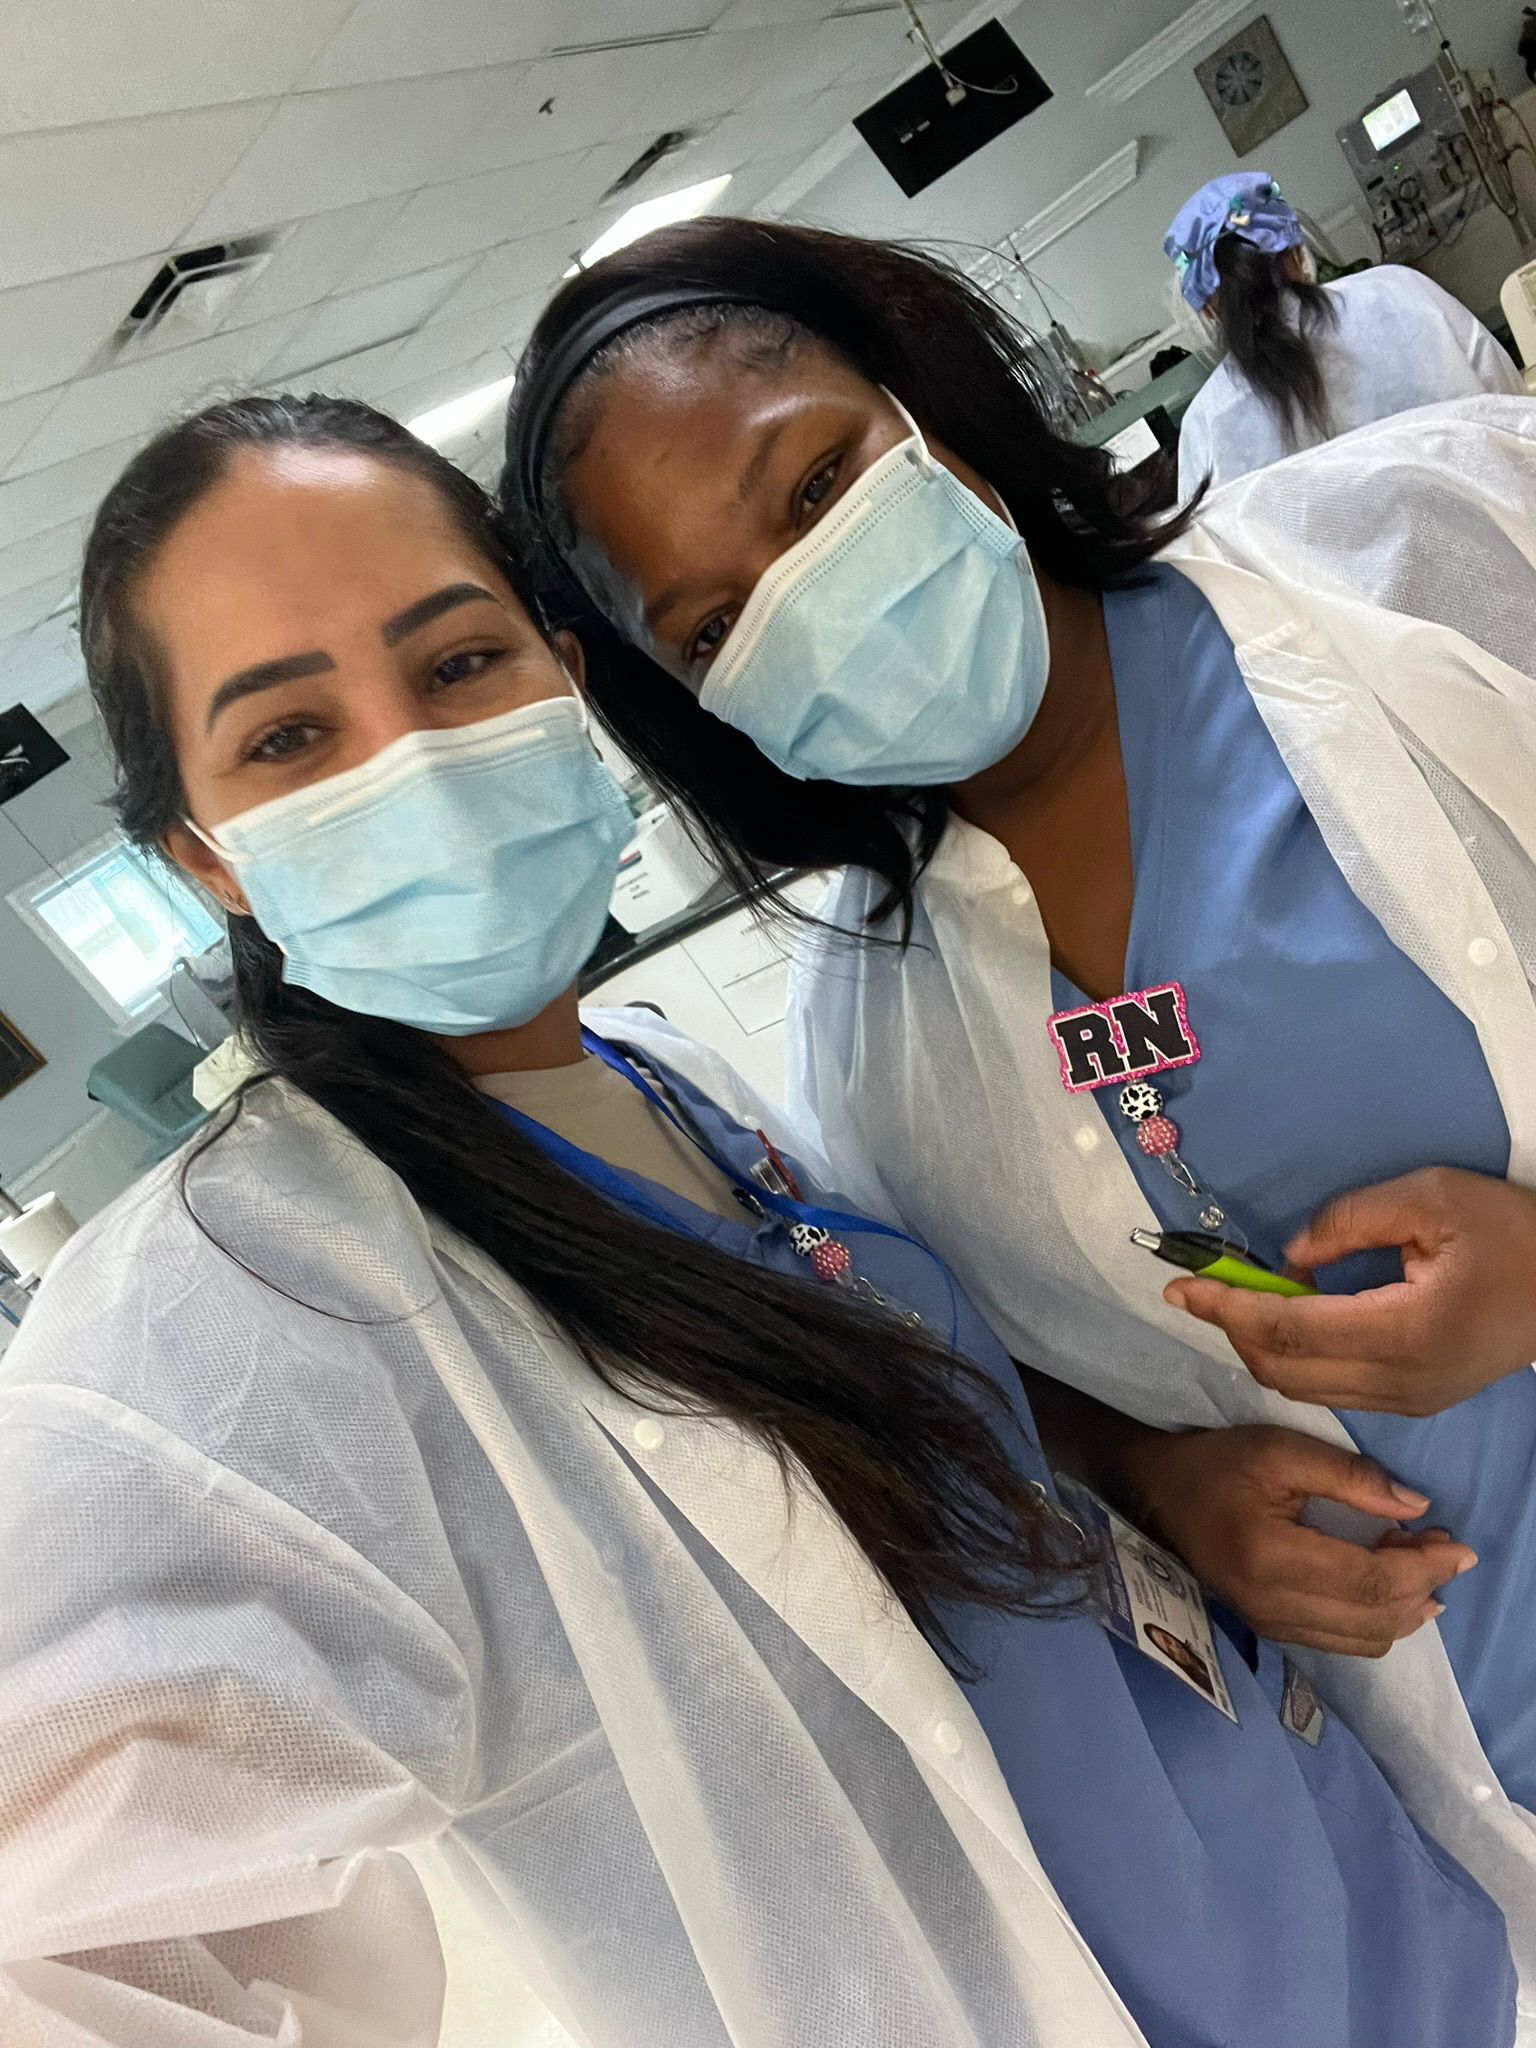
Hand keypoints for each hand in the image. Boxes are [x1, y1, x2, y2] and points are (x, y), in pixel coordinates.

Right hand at [1119, 1423, 1475, 1657]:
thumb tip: (1417, 1509)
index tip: (1458, 1545)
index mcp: (1272, 1557)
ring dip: (1405, 1607)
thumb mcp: (1280, 1450)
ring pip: (1366, 1639)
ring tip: (1415, 1561)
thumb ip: (1350, 1477)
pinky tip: (1385, 1582)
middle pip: (1376, 1618)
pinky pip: (1345, 1642)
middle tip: (1444, 1548)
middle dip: (1424, 1586)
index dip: (1425, 1567)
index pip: (1371, 1580)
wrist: (1157, 1495)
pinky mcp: (1272, 1630)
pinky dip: (1378, 1618)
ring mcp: (1271, 1625)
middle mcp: (1272, 1605)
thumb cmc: (1216, 1464)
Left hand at [1164, 1168, 1535, 1414]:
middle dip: (1232, 1329)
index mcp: (1405, 1331)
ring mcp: (1408, 1400)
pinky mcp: (1414, 1403)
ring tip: (1242, 1297)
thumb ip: (1351, 1221)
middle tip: (1202, 1288)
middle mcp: (1400, 1380)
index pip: (1289, 1329)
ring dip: (1260, 1345)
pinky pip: (1330, 1390)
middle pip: (1283, 1369)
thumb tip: (1288, 1257)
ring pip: (1302, 1389)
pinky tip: (1289, 1318)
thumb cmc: (1511, 1233)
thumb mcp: (1433, 1198)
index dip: (1227, 1308)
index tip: (1180, 1286)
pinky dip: (1294, 1358)